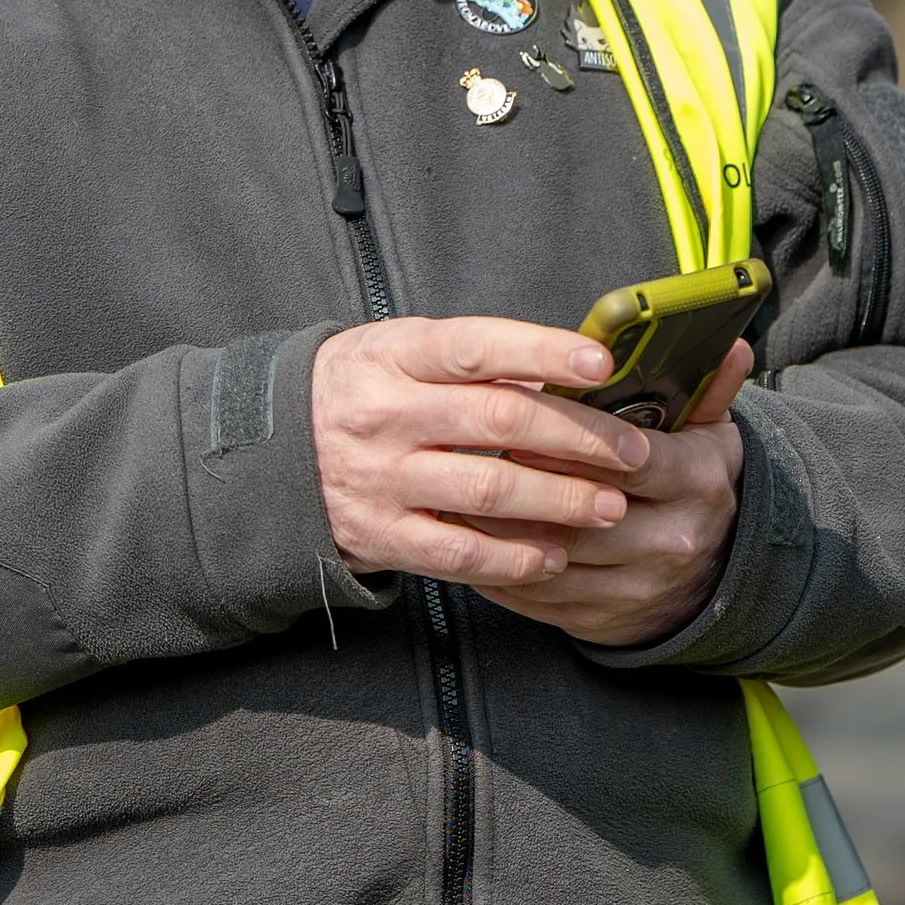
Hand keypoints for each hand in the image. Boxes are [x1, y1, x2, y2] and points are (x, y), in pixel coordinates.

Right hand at [310, 313, 653, 589]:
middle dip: (579, 438)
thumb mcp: (399, 350)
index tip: (601, 365)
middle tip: (634, 452)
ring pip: (487, 492)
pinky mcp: (380, 535)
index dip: (543, 352)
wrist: (270, 450)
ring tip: (610, 505)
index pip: (477, 347)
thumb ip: (473, 361)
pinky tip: (554, 554)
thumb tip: (568, 372)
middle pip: (499, 422)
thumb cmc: (362, 388)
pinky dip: (512, 558)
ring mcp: (380, 479)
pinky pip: (457, 554)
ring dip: (561, 501)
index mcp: (394, 355)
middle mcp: (385, 415)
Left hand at [473, 340, 752, 648]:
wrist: (713, 573)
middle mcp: (671, 539)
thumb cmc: (693, 481)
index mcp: (694, 481)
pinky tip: (469, 539)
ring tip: (460, 492)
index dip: (571, 440)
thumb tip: (730, 345)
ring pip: (553, 558)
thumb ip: (708, 387)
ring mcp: (636, 587)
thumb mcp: (708, 432)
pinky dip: (498, 569)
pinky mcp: (602, 620)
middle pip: (583, 513)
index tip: (522, 421)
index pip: (628, 458)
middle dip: (526, 484)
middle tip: (476, 456)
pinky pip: (538, 598)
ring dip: (500, 528)